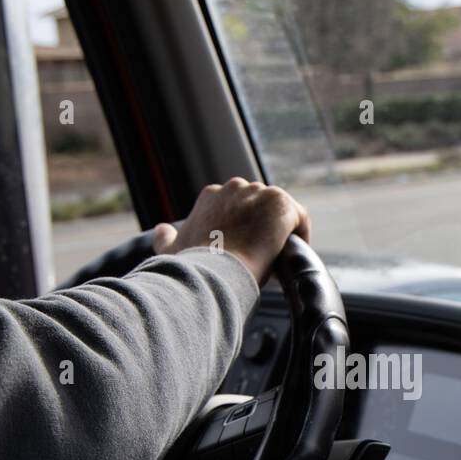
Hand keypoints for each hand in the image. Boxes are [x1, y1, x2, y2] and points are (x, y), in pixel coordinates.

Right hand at [150, 178, 310, 286]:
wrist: (215, 272)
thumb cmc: (192, 266)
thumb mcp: (170, 250)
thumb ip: (164, 237)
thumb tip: (160, 230)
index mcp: (211, 196)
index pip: (236, 207)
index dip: (244, 230)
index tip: (244, 249)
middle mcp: (235, 187)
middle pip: (259, 207)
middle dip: (262, 228)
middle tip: (262, 256)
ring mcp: (259, 193)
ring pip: (279, 212)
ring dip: (281, 232)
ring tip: (279, 258)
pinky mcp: (281, 204)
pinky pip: (299, 218)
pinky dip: (300, 235)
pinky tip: (293, 254)